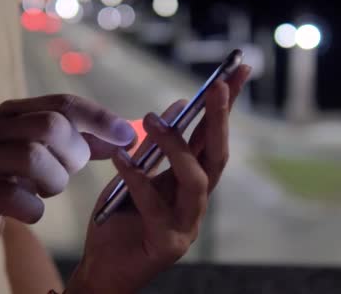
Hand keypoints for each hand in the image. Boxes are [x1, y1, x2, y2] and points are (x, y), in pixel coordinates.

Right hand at [0, 94, 135, 254]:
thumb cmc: (10, 178)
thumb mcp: (46, 154)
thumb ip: (82, 142)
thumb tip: (126, 136)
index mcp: (14, 113)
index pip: (64, 104)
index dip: (100, 119)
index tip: (128, 137)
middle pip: (52, 126)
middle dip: (74, 153)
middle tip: (70, 170)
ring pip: (33, 158)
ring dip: (54, 181)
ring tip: (45, 189)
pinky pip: (15, 198)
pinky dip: (33, 209)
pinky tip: (29, 210)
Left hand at [68, 66, 250, 293]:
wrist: (103, 268)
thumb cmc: (121, 219)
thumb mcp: (137, 175)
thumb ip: (156, 149)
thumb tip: (175, 107)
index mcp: (191, 183)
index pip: (214, 139)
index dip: (227, 107)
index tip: (237, 72)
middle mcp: (196, 202)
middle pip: (217, 156)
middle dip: (220, 119)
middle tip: (217, 86)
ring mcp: (186, 225)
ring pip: (196, 180)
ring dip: (176, 146)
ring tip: (152, 119)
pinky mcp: (166, 244)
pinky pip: (153, 205)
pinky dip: (136, 178)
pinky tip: (120, 158)